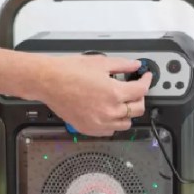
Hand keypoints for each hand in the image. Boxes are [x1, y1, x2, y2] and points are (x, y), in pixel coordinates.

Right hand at [37, 55, 152, 136]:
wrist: (47, 81)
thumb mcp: (100, 62)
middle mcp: (109, 111)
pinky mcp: (88, 128)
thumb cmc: (69, 71)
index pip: (141, 90)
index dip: (146, 81)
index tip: (145, 77)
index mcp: (114, 93)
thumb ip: (122, 65)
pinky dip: (113, 123)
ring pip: (126, 123)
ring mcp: (98, 123)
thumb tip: (135, 65)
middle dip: (139, 97)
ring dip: (127, 113)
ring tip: (121, 102)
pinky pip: (109, 131)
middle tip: (134, 89)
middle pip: (137, 109)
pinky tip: (108, 113)